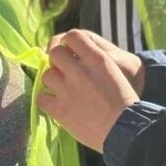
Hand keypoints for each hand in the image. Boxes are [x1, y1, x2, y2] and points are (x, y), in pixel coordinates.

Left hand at [38, 30, 141, 151]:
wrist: (125, 130)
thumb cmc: (123, 103)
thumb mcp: (113, 72)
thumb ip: (94, 61)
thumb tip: (74, 56)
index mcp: (97, 59)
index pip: (73, 36)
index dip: (67, 42)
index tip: (68, 52)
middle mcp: (80, 71)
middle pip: (55, 53)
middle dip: (57, 61)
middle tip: (63, 72)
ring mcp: (67, 90)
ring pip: (46, 75)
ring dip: (52, 81)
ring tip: (62, 90)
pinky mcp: (60, 109)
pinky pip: (41, 97)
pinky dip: (46, 100)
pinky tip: (56, 104)